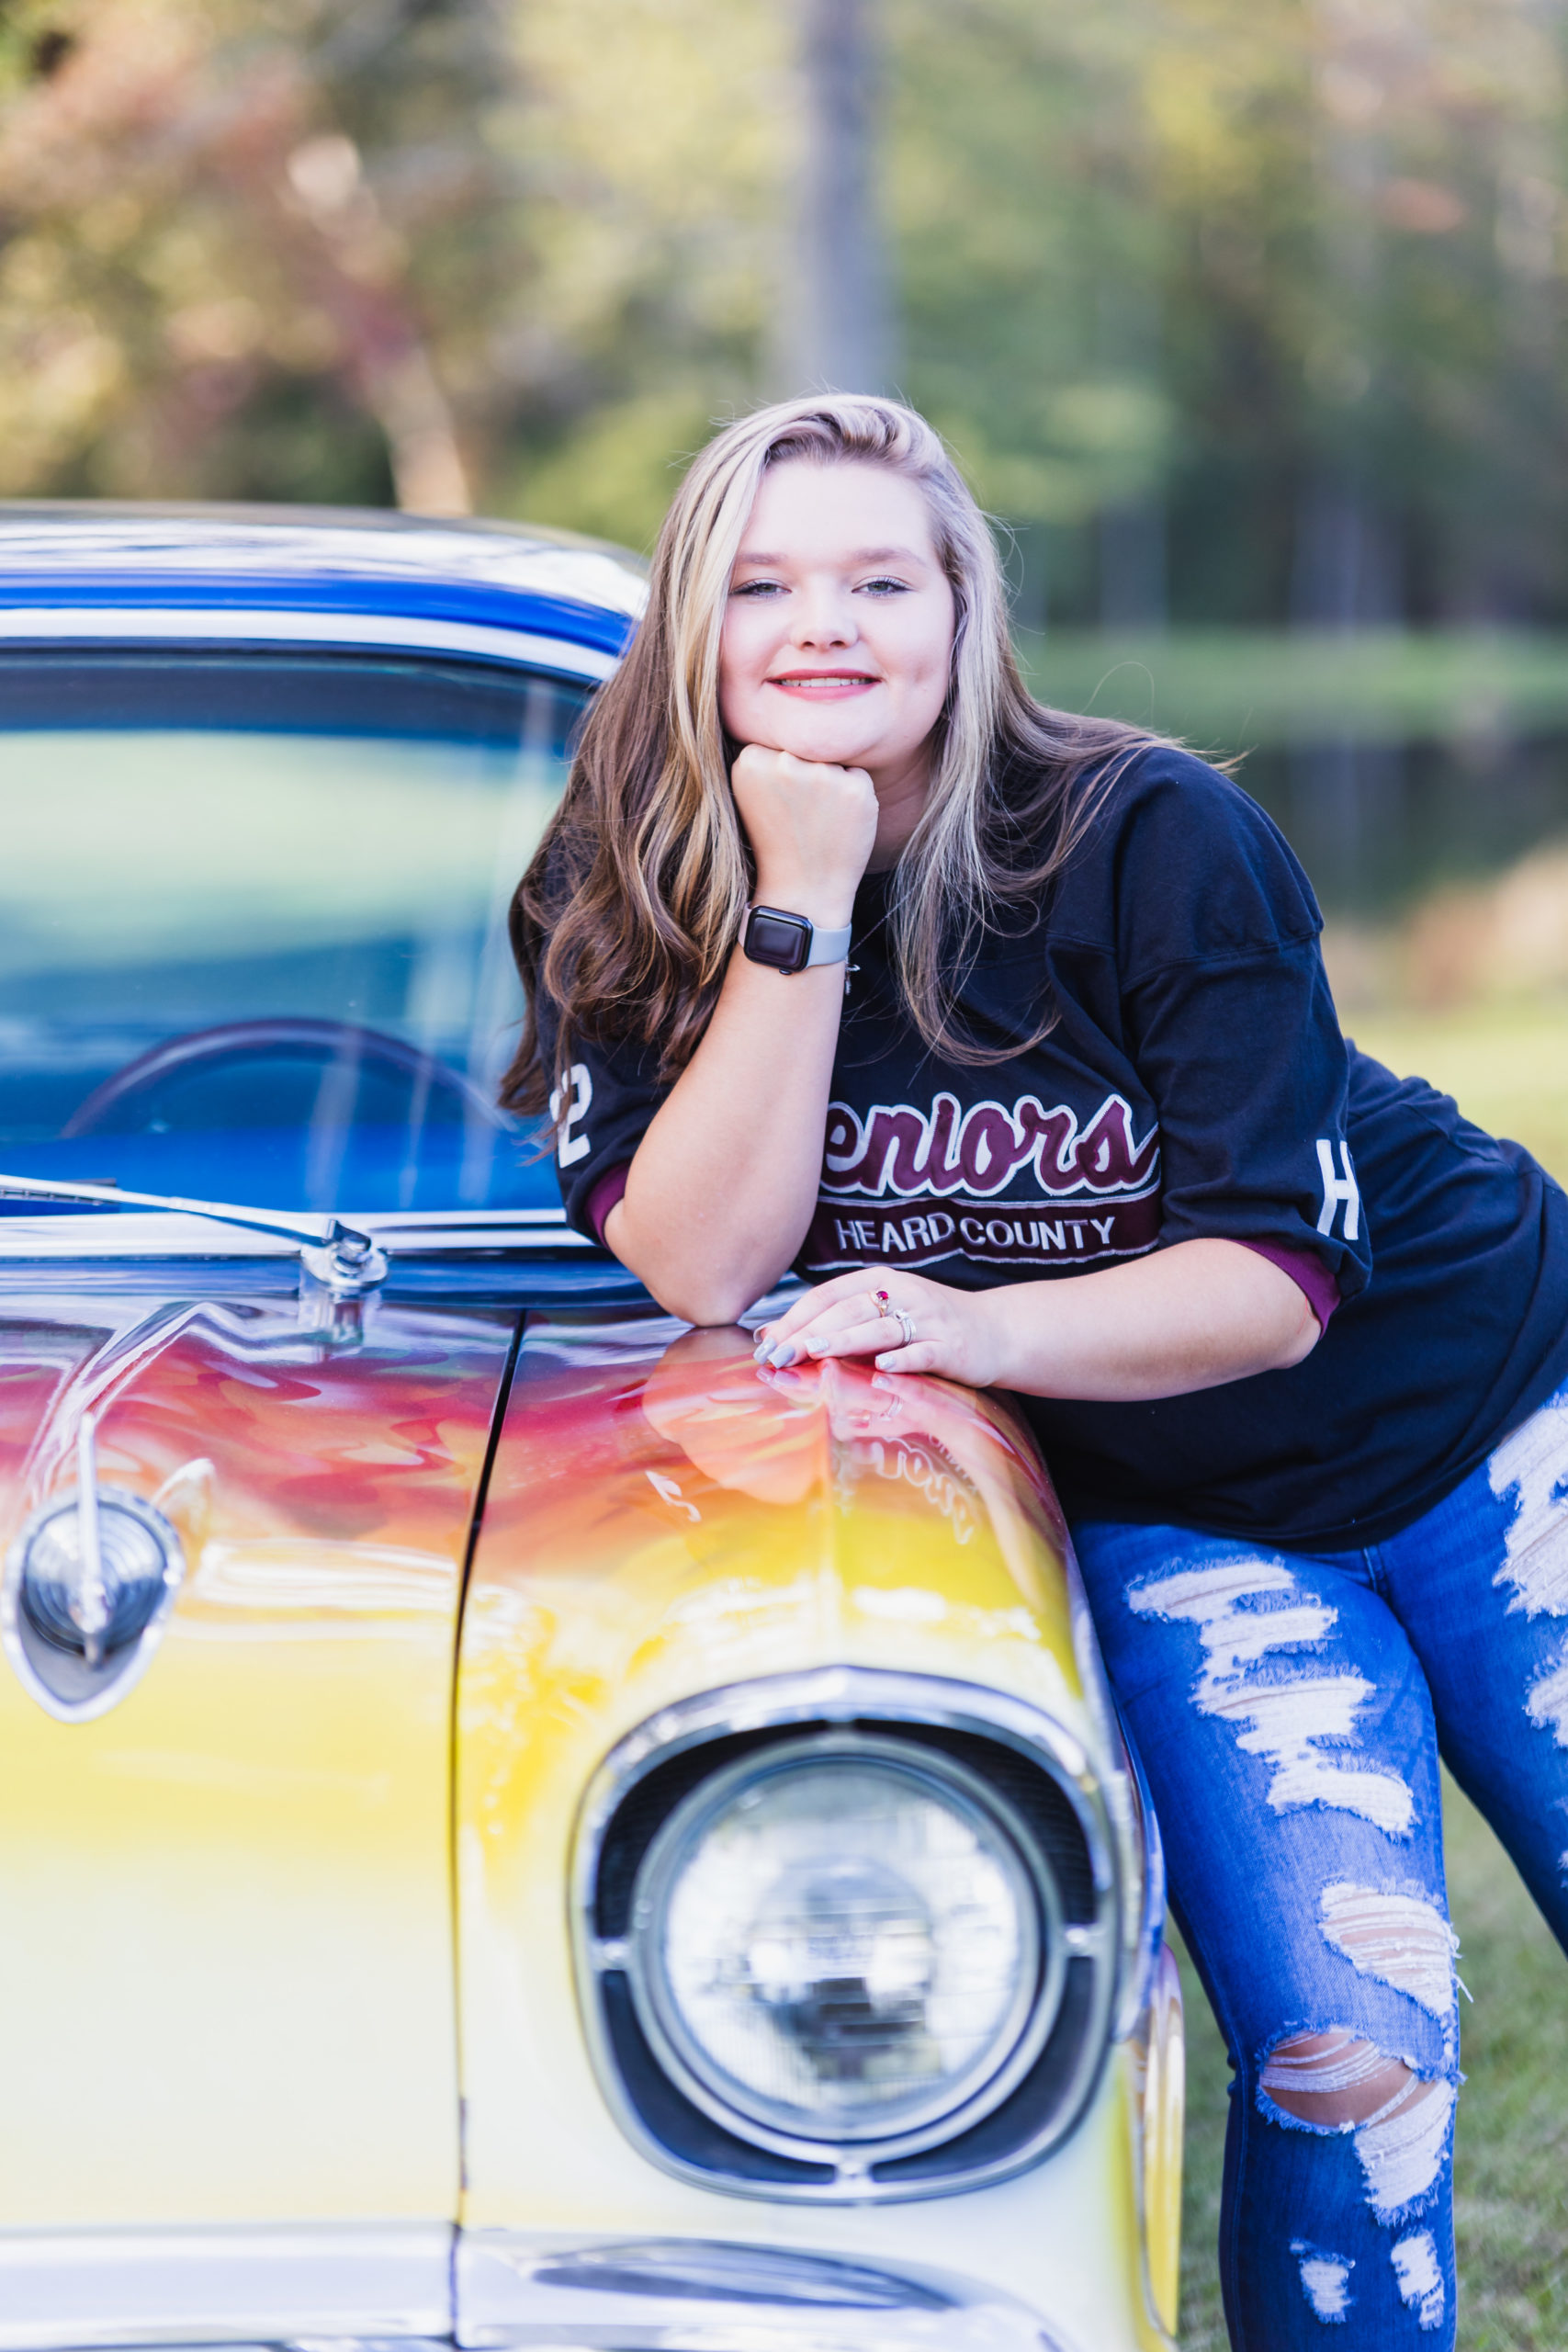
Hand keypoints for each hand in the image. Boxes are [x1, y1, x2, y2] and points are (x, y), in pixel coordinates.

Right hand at [730, 744, 877, 922]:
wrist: (803, 889)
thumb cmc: (777, 843)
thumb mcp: (750, 796)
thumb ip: (763, 760)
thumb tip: (787, 721)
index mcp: (750, 760)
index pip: (777, 744)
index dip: (782, 774)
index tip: (778, 803)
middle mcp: (784, 761)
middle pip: (806, 749)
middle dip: (807, 775)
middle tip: (799, 815)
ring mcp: (822, 774)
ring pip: (832, 761)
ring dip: (830, 785)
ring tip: (817, 821)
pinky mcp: (855, 788)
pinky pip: (857, 776)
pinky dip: (852, 797)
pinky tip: (838, 823)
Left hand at [753, 1267, 1007, 1386]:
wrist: (995, 1331)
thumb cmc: (927, 1325)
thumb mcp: (885, 1312)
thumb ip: (840, 1320)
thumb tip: (776, 1337)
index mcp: (881, 1280)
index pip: (828, 1295)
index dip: (795, 1318)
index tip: (766, 1344)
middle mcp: (903, 1293)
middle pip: (848, 1311)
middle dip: (809, 1333)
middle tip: (779, 1356)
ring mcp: (928, 1320)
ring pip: (880, 1328)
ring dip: (845, 1340)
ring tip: (816, 1352)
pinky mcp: (950, 1347)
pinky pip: (922, 1352)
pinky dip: (902, 1359)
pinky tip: (882, 1368)